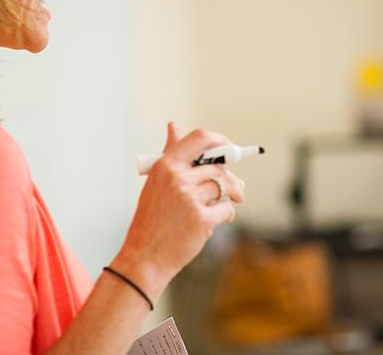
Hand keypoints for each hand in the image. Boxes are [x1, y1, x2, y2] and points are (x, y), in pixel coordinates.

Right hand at [111, 123, 244, 300]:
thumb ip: (170, 155)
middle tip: (236, 188)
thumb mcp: (156, 182)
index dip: (220, 141)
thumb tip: (173, 125)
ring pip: (223, 187)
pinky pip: (226, 209)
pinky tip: (214, 222)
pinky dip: (225, 215)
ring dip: (229, 197)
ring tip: (223, 206)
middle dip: (230, 178)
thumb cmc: (151, 219)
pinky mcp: (201, 218)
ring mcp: (189, 198)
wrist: (145, 257)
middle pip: (218, 166)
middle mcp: (177, 177)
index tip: (229, 150)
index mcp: (165, 165)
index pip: (200, 138)